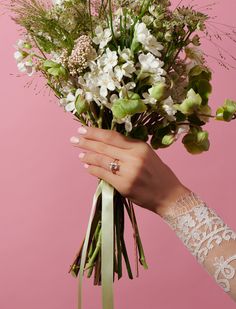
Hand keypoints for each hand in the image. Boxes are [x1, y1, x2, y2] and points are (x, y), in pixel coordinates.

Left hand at [70, 126, 190, 216]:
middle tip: (74, 139)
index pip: (112, 136)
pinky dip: (93, 169)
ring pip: (102, 160)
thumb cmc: (159, 174)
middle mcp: (134, 157)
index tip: (82, 129)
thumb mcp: (147, 154)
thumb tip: (106, 143)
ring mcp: (129, 172)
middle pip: (104, 146)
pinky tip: (87, 166)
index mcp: (140, 147)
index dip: (95, 132)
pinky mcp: (124, 186)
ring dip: (88, 156)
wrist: (170, 196)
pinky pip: (103, 175)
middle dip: (87, 142)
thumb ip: (129, 148)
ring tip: (80, 153)